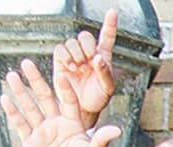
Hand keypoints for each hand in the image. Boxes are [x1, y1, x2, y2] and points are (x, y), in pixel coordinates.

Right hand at [0, 59, 119, 146]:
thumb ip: (101, 140)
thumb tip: (117, 129)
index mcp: (74, 123)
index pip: (68, 101)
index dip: (64, 88)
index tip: (61, 73)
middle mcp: (57, 123)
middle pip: (45, 97)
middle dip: (36, 80)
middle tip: (26, 62)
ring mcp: (43, 131)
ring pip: (29, 107)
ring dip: (20, 92)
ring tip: (11, 75)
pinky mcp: (31, 141)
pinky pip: (20, 123)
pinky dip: (12, 111)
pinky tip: (4, 97)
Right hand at [54, 10, 120, 125]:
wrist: (81, 108)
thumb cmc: (97, 99)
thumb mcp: (107, 89)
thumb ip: (105, 73)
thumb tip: (98, 59)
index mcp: (103, 58)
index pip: (107, 37)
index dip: (109, 24)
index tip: (113, 12)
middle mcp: (88, 54)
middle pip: (85, 36)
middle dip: (87, 47)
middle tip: (89, 61)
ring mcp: (73, 56)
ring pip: (72, 42)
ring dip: (76, 54)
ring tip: (79, 69)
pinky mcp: (60, 60)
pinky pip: (60, 50)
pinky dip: (65, 57)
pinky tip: (70, 67)